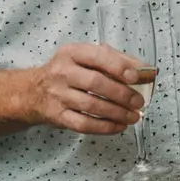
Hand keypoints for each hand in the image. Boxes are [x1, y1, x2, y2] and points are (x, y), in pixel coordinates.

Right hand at [20, 43, 143, 134]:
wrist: (33, 91)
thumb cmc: (69, 72)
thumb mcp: (86, 57)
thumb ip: (117, 60)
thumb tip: (147, 70)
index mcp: (72, 53)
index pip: (98, 57)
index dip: (120, 67)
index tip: (138, 77)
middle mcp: (62, 72)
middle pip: (96, 83)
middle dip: (123, 94)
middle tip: (139, 102)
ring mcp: (58, 95)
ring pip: (91, 105)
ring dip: (117, 113)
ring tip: (133, 116)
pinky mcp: (57, 115)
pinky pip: (83, 124)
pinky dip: (104, 127)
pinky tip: (119, 126)